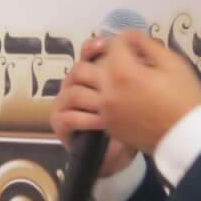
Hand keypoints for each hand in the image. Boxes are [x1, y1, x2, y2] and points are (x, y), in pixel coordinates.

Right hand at [50, 34, 140, 178]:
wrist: (119, 154)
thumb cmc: (130, 122)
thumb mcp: (140, 93)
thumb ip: (138, 71)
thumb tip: (140, 46)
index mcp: (94, 73)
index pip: (88, 52)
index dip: (93, 47)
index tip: (106, 45)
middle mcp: (76, 85)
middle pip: (77, 70)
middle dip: (94, 75)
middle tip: (111, 83)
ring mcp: (65, 104)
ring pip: (71, 92)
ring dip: (92, 100)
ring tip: (111, 109)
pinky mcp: (60, 124)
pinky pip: (66, 116)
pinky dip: (84, 119)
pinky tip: (102, 123)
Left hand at [64, 30, 200, 155]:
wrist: (187, 136)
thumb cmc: (184, 97)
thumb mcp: (173, 63)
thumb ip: (148, 45)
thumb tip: (131, 38)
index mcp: (123, 72)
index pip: (113, 44)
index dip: (125, 39)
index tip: (135, 43)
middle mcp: (107, 91)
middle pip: (82, 67)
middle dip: (95, 60)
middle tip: (112, 60)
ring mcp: (104, 111)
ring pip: (76, 93)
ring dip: (86, 83)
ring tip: (101, 80)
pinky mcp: (107, 126)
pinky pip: (87, 111)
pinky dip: (92, 102)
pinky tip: (108, 98)